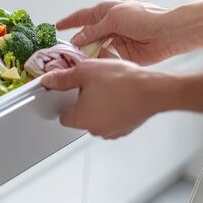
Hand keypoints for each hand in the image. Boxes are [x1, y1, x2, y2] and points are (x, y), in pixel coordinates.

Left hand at [41, 59, 172, 138]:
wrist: (153, 89)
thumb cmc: (121, 81)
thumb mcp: (85, 72)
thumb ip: (63, 78)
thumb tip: (49, 80)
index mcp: (81, 119)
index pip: (63, 116)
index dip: (65, 102)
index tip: (70, 92)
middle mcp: (95, 130)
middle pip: (81, 117)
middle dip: (83, 102)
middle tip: (92, 85)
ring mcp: (112, 131)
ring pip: (98, 117)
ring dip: (99, 105)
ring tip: (109, 88)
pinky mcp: (126, 129)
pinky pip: (113, 118)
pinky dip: (114, 109)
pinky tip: (120, 94)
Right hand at [57, 0, 178, 64]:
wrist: (168, 33)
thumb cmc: (146, 18)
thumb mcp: (114, 19)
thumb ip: (94, 30)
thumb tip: (79, 38)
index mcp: (107, 12)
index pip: (82, 16)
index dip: (70, 22)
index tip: (58, 27)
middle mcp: (110, 26)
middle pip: (87, 35)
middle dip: (78, 43)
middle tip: (67, 51)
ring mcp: (116, 40)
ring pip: (95, 48)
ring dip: (88, 53)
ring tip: (80, 59)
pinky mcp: (123, 54)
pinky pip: (106, 58)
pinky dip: (101, 61)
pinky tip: (97, 63)